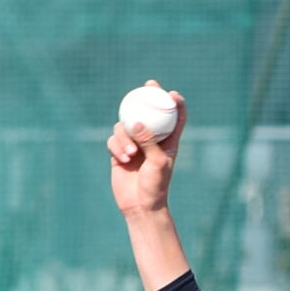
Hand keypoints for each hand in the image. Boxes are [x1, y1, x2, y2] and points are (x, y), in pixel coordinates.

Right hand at [106, 82, 186, 217]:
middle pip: (149, 112)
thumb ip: (149, 141)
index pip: (174, 118)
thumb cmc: (156, 186)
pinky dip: (118, 147)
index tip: (172, 93)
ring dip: (126, 136)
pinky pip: (114, 141)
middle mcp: (151, 140)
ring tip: (132, 153)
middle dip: (148, 96)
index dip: (175, 103)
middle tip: (148, 85)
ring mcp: (134, 146)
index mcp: (168, 141)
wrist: (140, 205)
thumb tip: (137, 121)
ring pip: (126, 126)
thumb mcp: (157, 162)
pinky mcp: (119, 153)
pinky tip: (123, 159)